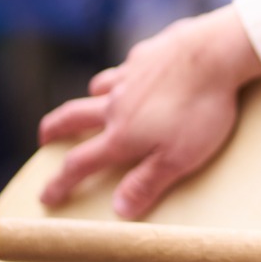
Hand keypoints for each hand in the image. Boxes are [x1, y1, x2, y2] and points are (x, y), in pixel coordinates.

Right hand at [37, 6, 260, 218]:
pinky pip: (127, 67)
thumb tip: (118, 209)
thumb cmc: (202, 110)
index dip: (60, 183)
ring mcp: (130, 75)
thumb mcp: (179, 159)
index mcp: (122, 135)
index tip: (46, 196)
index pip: (80, 164)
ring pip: (99, 88)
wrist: (216, 52)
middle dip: (55, 129)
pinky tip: (138, 74)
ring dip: (90, 99)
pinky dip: (125, 74)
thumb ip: (147, 183)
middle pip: (73, 117)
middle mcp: (117, 103)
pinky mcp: (148, 54)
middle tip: (44, 137)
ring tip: (92, 103)